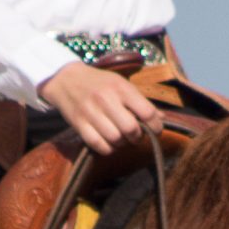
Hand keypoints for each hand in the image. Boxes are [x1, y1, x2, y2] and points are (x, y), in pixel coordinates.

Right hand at [38, 60, 162, 157]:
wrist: (66, 79)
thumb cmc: (100, 83)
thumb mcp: (122, 84)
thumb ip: (141, 101)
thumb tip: (162, 118)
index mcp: (121, 87)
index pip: (147, 112)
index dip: (156, 126)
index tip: (156, 130)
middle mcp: (106, 99)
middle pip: (131, 129)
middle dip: (138, 137)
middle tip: (136, 136)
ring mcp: (90, 112)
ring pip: (115, 139)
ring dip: (123, 144)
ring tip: (122, 139)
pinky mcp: (78, 124)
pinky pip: (98, 145)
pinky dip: (108, 149)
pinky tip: (109, 143)